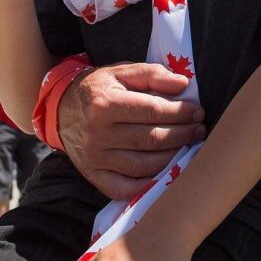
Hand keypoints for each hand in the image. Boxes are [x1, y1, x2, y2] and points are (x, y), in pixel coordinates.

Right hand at [58, 63, 203, 200]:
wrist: (61, 110)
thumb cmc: (99, 89)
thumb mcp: (120, 72)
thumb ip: (152, 74)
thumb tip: (182, 84)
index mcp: (104, 104)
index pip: (152, 111)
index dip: (180, 112)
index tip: (197, 112)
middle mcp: (97, 134)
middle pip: (150, 139)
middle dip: (182, 135)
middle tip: (199, 130)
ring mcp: (95, 158)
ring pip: (143, 165)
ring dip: (172, 158)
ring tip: (188, 147)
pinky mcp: (94, 176)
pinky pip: (125, 188)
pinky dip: (148, 184)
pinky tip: (166, 172)